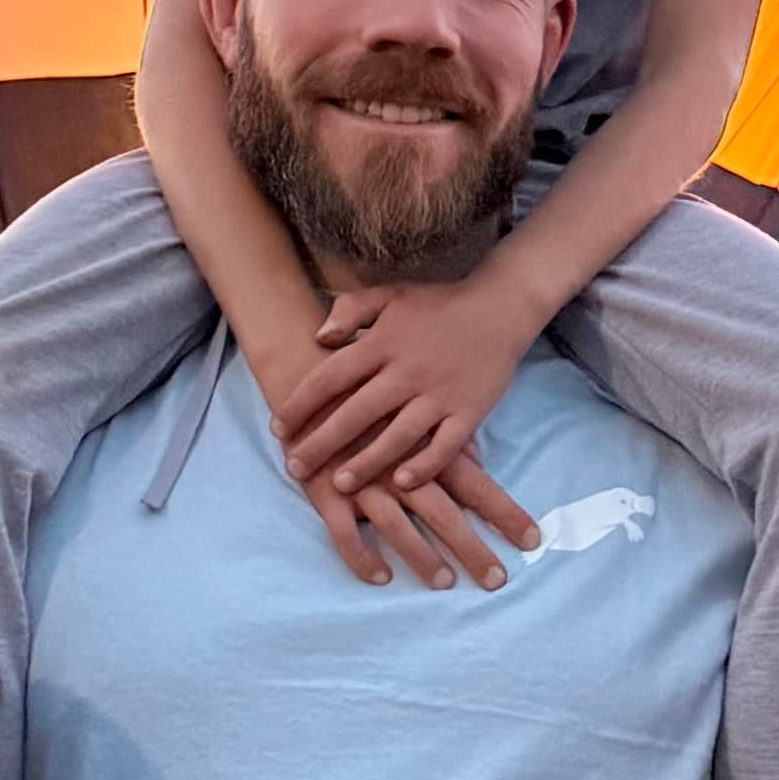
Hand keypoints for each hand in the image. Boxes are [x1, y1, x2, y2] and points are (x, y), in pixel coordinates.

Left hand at [267, 282, 542, 593]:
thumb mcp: (390, 295)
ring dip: (367, 463)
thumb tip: (318, 336)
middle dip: (321, 444)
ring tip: (340, 485)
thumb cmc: (439, 304)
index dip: (300, 405)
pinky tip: (402, 482)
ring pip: (397, 436)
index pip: (330, 377)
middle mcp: (407, 371)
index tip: (278, 428)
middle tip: (295, 469)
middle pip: (355, 414)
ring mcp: (440, 394)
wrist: (500, 306)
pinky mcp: (469, 411)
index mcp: (383, 343)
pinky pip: (445, 446)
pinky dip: (424, 465)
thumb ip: (351, 309)